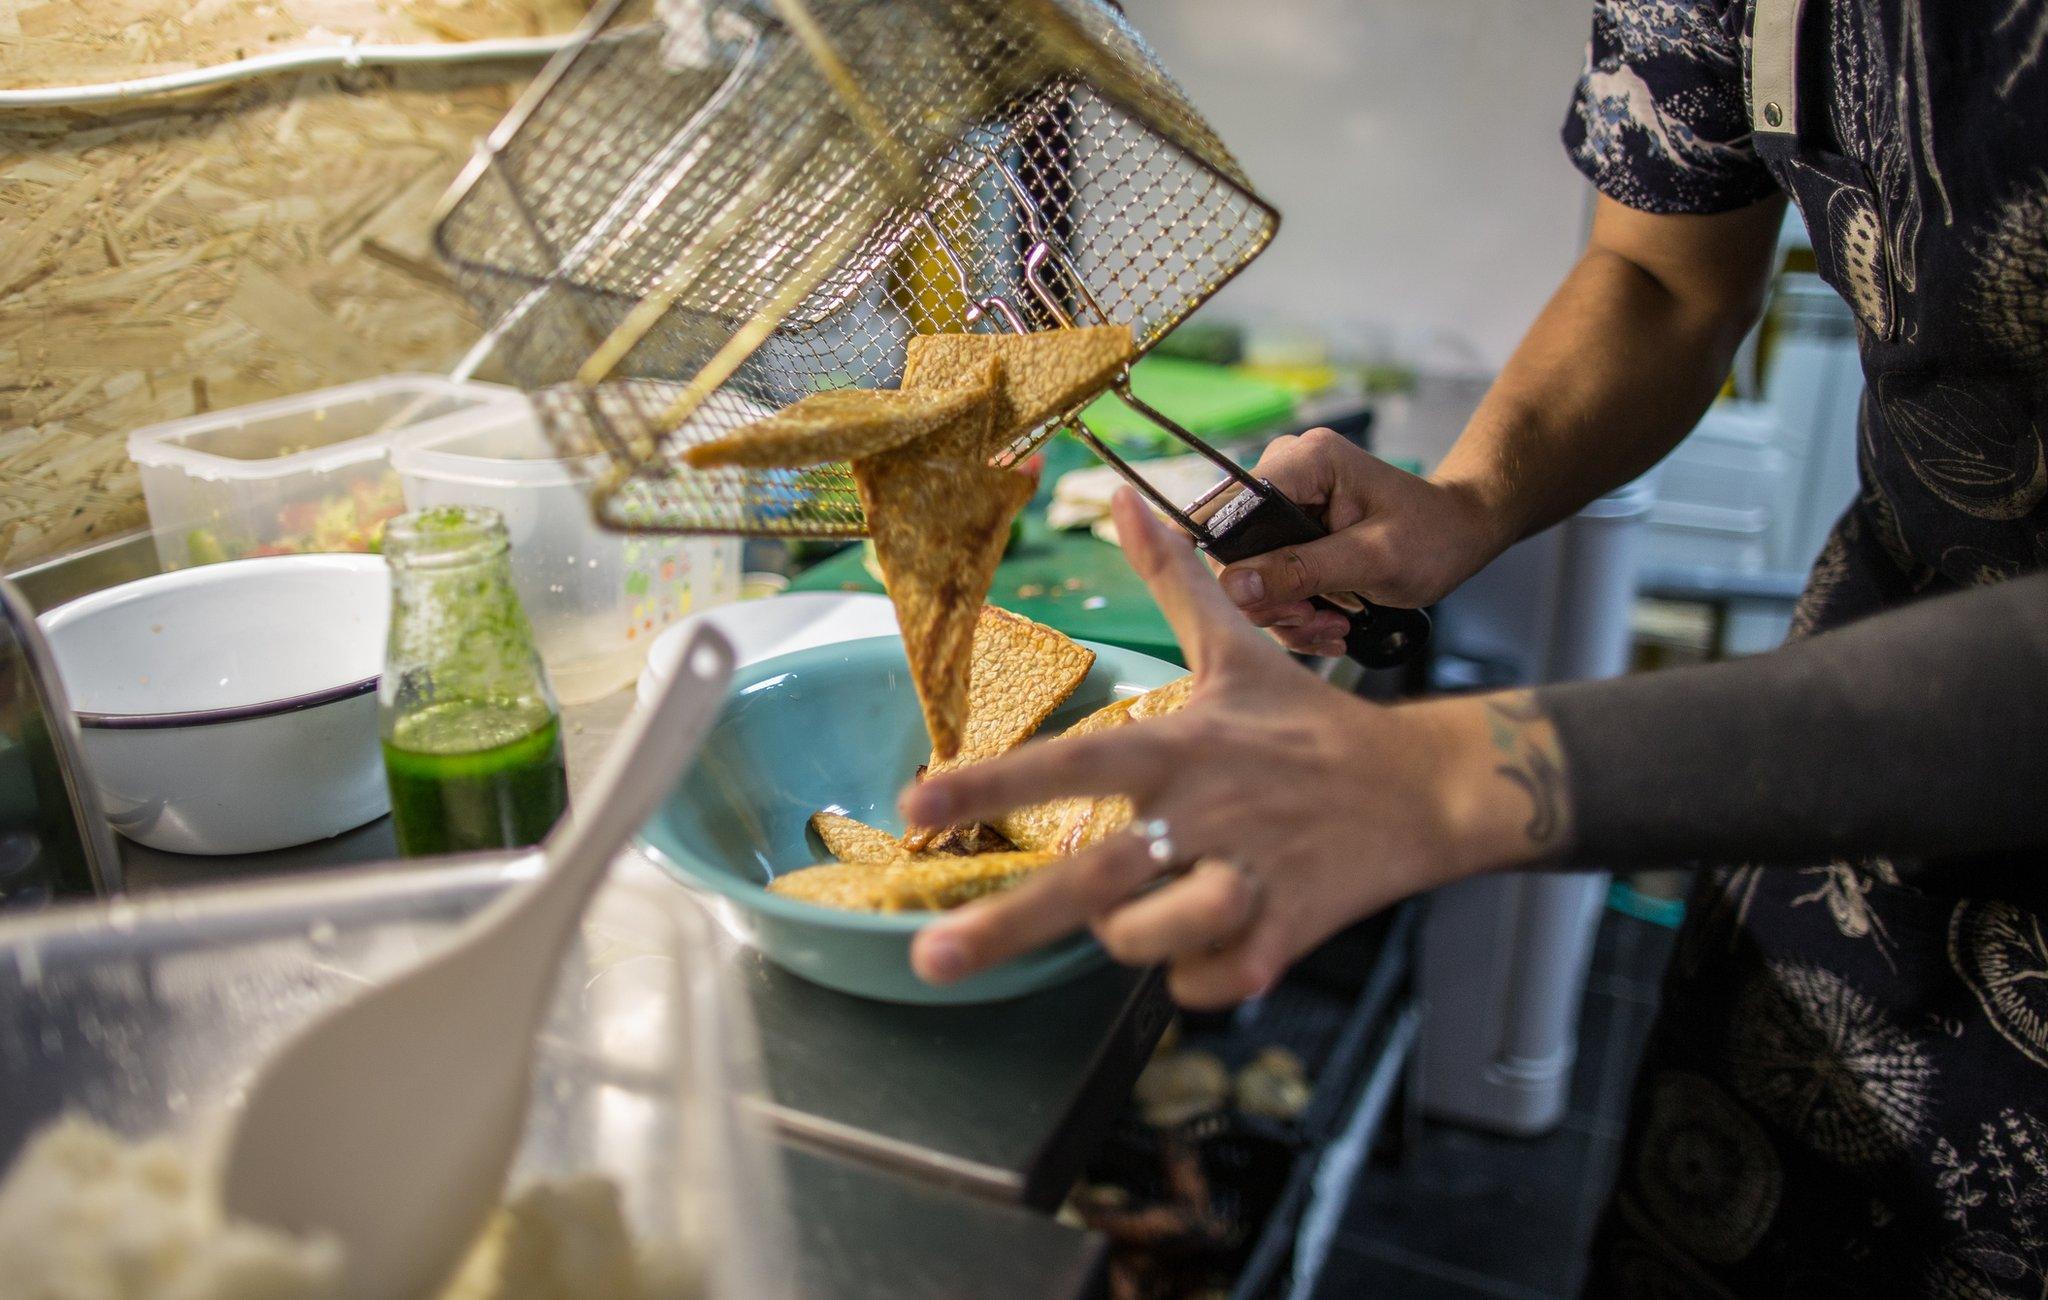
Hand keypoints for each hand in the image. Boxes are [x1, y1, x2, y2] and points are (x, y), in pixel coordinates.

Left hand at [901, 489, 1573, 1008]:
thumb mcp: (1238, 650)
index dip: (991, 782)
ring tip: (1151, 907)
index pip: (1072, 764)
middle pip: (1087, 880)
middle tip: (929, 960)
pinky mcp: (1284, 934)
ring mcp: (1245, 877)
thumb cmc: (1313, 725)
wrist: (1425, 788)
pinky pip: (1204, 981)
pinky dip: (1196, 974)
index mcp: (1181, 746)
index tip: (913, 808)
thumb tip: (1123, 500)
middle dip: (1003, 925)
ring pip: (1142, 938)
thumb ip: (1173, 581)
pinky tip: (1217, 939)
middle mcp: (1203, 813)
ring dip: (1131, 936)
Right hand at [1215, 429, 1505, 655]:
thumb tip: (1233, 587)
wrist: (1459, 533)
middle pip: (1236, 551)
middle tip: (1317, 622)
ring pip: (1250, 573)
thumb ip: (1300, 571)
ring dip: (1287, 613)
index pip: (1234, 515)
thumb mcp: (1372, 560)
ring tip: (1333, 628)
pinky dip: (1295, 611)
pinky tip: (1330, 623)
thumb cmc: (1432, 535)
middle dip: (1272, 599)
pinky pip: (1269, 579)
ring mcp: (1286, 504)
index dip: (1243, 568)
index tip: (1288, 607)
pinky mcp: (1290, 531)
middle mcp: (1286, 473)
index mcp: (1304, 461)